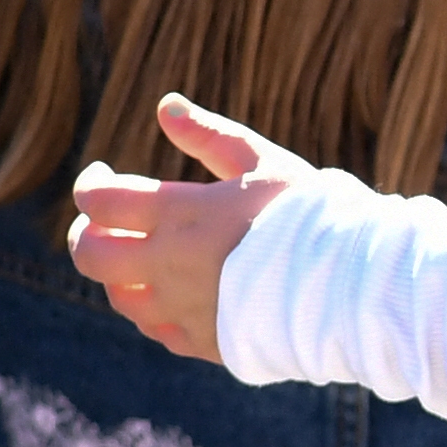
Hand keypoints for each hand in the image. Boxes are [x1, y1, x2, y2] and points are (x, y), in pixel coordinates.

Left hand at [65, 100, 292, 357]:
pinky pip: (157, 329)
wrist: (358, 284)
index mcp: (182, 214)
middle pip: (90, 255)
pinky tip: (172, 292)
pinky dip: (153, 308)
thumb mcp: (265, 164)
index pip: (100, 200)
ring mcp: (184, 309)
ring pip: (119, 297)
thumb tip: (166, 105)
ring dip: (119, 273)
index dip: (90, 183)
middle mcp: (170, 265)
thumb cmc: (316, 214)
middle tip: (105, 221)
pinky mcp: (205, 341)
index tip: (102, 174)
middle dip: (88, 233)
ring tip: (142, 256)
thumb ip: (211, 136)